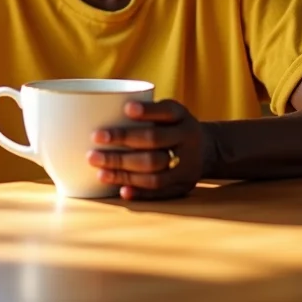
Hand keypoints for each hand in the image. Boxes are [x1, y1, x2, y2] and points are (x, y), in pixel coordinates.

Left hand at [87, 100, 207, 200]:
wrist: (207, 149)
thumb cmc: (171, 126)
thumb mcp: (167, 112)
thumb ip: (143, 113)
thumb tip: (94, 111)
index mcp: (181, 116)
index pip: (166, 111)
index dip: (148, 111)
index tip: (126, 109)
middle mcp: (188, 138)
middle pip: (155, 140)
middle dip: (123, 140)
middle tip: (95, 138)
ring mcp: (188, 164)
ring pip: (155, 170)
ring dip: (124, 170)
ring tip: (98, 168)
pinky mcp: (183, 186)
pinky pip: (160, 192)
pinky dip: (139, 191)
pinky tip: (121, 190)